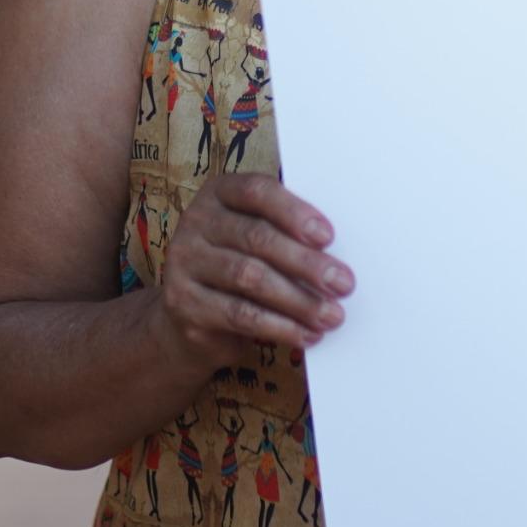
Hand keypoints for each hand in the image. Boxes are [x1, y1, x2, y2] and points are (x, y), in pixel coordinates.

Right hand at [154, 172, 353, 364]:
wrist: (189, 315)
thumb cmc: (240, 266)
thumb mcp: (258, 241)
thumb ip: (287, 236)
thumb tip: (337, 259)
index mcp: (219, 193)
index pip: (257, 192)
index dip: (294, 212)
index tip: (329, 236)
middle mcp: (196, 221)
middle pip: (257, 238)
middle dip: (306, 263)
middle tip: (343, 283)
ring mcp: (184, 261)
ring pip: (250, 278)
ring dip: (299, 300)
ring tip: (331, 316)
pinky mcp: (184, 302)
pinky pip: (239, 315)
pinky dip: (280, 326)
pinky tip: (306, 334)